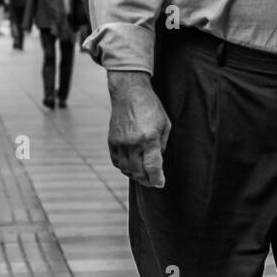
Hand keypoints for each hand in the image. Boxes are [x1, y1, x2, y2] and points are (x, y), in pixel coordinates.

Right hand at [106, 71, 171, 187]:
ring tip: (143, 175)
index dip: (157, 178)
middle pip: (138, 172)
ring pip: (126, 169)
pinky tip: (131, 166)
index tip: (160, 183)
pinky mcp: (112, 141)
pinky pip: (116, 161)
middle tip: (153, 182)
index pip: (153, 166)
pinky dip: (124, 167)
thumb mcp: (165, 124)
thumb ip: (162, 144)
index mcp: (149, 137)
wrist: (129, 93)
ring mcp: (120, 142)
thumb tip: (158, 161)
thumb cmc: (151, 107)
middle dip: (147, 180)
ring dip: (135, 176)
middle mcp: (133, 142)